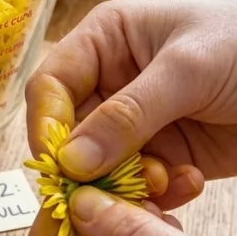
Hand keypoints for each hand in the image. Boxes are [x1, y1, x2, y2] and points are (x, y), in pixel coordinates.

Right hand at [25, 0, 236, 208]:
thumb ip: (127, 115)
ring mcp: (135, 123)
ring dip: (129, 184)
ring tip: (169, 181)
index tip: (58, 164)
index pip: (51, 85)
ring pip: (100, 169)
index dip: (47, 125)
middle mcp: (110, 82)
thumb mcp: (186, 70)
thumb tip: (70, 161)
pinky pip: (137, 186)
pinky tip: (189, 183)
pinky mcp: (162, 156)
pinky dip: (157, 195)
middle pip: (70, 136)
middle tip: (116, 188)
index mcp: (104, 41)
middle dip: (93, 166)